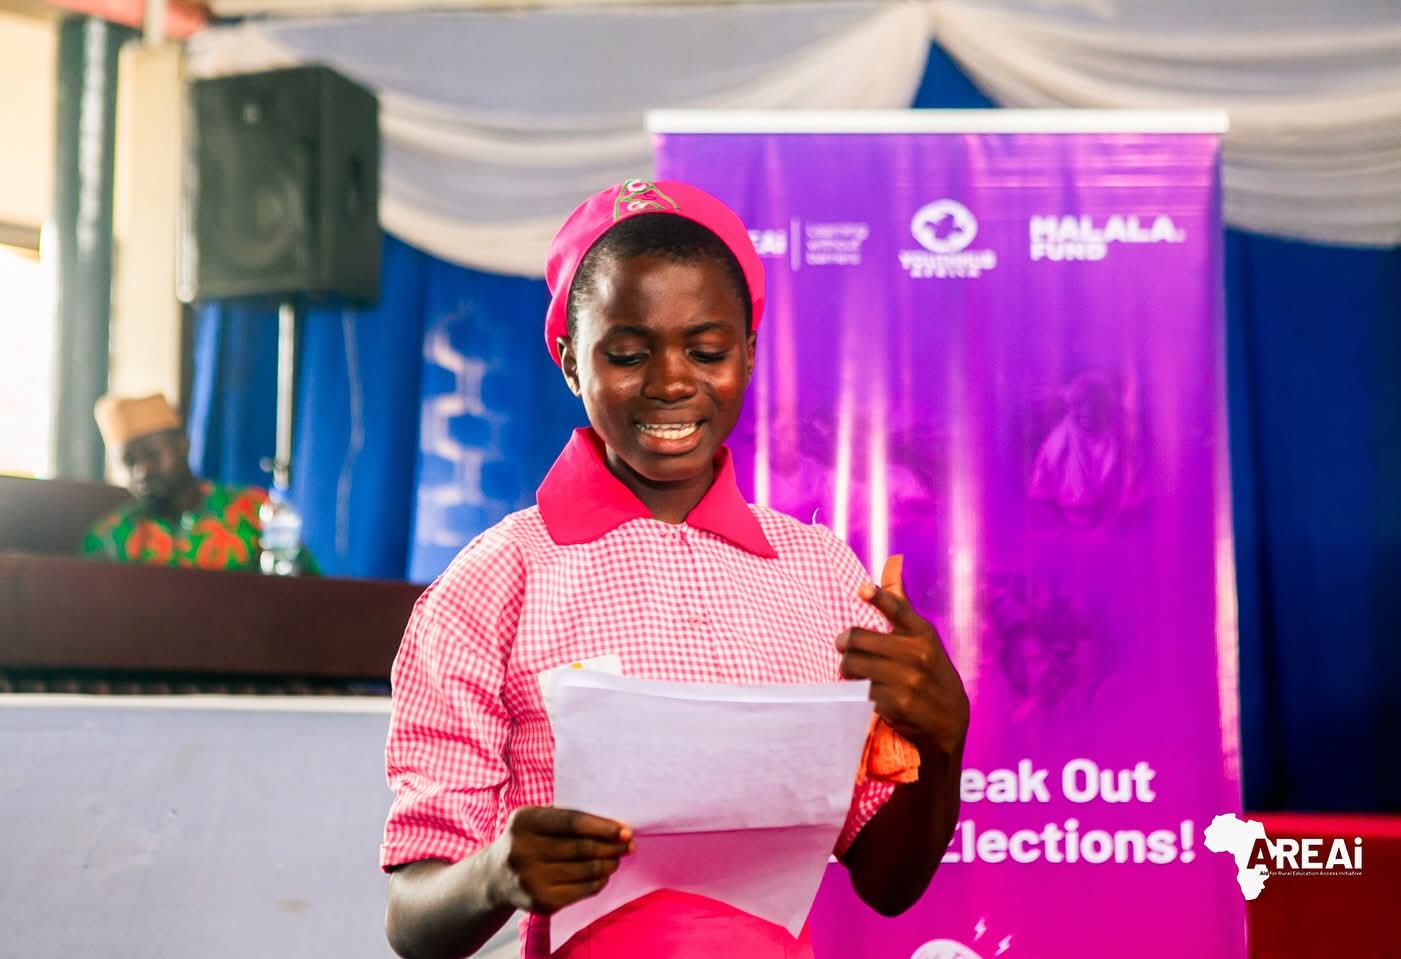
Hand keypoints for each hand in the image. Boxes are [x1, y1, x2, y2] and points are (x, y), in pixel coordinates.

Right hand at [487, 806, 634, 914]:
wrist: (495, 876)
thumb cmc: (527, 840)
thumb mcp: (536, 819)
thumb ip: (568, 818)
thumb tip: (615, 830)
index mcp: (524, 822)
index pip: (572, 822)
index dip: (602, 826)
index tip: (624, 830)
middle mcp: (523, 851)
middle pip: (582, 848)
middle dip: (611, 846)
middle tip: (628, 845)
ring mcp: (530, 879)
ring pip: (585, 871)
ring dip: (609, 864)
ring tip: (616, 859)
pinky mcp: (540, 901)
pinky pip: (581, 891)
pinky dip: (598, 882)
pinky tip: (603, 875)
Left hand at [836, 555, 969, 761]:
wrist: (950, 719)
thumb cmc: (930, 668)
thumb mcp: (921, 634)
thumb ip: (900, 600)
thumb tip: (894, 559)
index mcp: (922, 632)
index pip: (898, 609)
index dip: (877, 598)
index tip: (861, 589)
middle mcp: (916, 654)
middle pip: (857, 639)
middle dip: (844, 645)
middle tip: (844, 648)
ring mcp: (907, 680)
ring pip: (852, 666)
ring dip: (846, 669)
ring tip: (851, 671)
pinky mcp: (896, 704)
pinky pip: (859, 692)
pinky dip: (855, 692)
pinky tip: (862, 692)